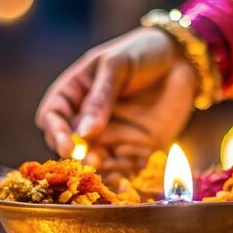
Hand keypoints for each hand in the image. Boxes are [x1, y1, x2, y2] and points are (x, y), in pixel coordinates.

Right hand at [35, 28, 197, 173]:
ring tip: (113, 169)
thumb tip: (83, 132)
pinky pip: (121, 170)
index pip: (52, 117)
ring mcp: (109, 136)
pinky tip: (128, 179)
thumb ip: (100, 97)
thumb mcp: (117, 65)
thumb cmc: (142, 53)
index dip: (56, 133)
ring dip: (99, 171)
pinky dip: (122, 178)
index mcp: (74, 93)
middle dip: (77, 156)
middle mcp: (86, 119)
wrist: (181, 59)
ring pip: (94, 163)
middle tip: (93, 159)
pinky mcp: (133, 148)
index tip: (69, 145)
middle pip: (69, 146)